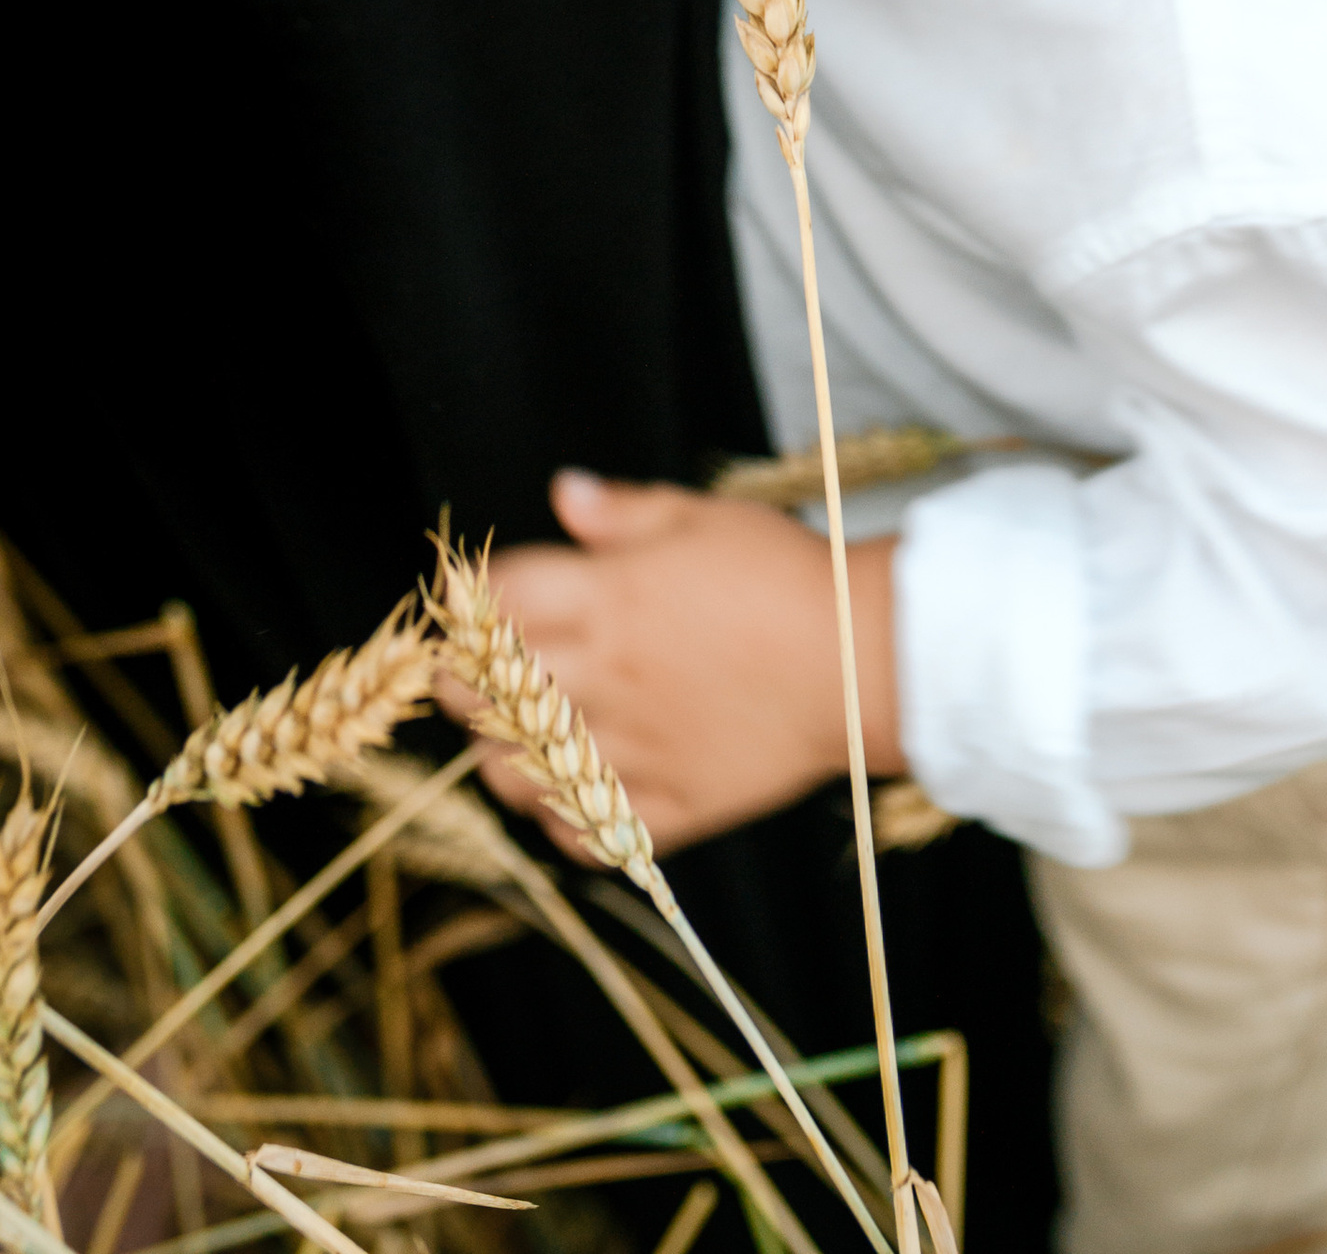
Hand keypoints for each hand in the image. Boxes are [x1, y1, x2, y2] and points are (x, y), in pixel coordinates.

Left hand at [464, 472, 901, 855]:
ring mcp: (638, 750)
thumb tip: (563, 491)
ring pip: (526, 774)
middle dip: (463, 684)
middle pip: (493, 691)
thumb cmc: (785, 576)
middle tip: (468, 678)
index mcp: (613, 599)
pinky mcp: (673, 807)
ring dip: (500, 760)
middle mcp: (611, 677)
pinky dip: (563, 825)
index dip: (470, 600)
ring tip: (505, 745)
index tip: (466, 604)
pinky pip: (591, 834)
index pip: (501, 601)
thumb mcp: (705, 518)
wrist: (863, 660)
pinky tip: (564, 801)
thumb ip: (625, 511)